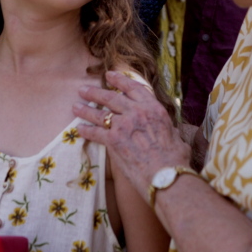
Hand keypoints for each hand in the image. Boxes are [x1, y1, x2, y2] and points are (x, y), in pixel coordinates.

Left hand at [74, 70, 190, 201]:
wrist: (165, 176)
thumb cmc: (175, 160)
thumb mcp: (176, 136)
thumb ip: (168, 129)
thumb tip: (170, 132)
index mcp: (154, 108)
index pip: (133, 88)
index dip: (119, 80)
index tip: (109, 75)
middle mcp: (137, 112)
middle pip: (111, 98)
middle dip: (95, 93)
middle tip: (83, 89)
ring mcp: (124, 125)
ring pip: (100, 113)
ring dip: (86, 109)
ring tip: (75, 106)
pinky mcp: (114, 140)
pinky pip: (95, 132)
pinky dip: (85, 130)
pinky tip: (79, 129)